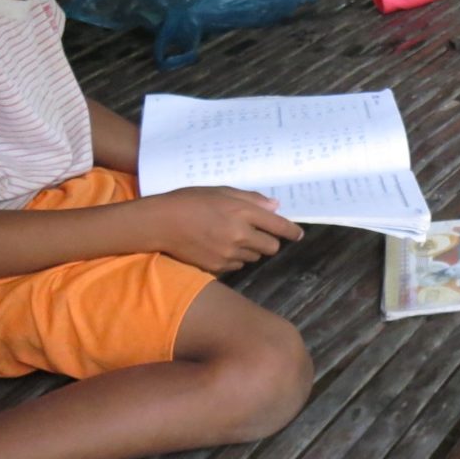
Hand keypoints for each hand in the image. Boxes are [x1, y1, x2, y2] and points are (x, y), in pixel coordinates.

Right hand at [143, 187, 303, 272]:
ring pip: (254, 257)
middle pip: (271, 247)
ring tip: (230, 236)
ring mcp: (229, 253)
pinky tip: (219, 246)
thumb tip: (275, 206)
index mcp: (242, 213)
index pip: (279, 226)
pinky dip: (234, 258)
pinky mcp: (217, 267)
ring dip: (251, 249)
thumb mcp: (221, 191)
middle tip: (255, 232)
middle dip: (268, 240)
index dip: (292, 231)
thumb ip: (250, 199)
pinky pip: (237, 265)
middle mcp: (239, 235)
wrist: (160, 223)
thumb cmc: (189, 201)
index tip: (298, 234)